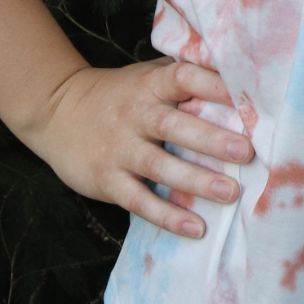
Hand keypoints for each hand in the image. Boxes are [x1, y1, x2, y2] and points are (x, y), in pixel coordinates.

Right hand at [26, 58, 251, 238]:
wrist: (56, 110)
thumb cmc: (119, 94)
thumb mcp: (146, 76)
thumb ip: (183, 77)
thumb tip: (239, 76)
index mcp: (150, 85)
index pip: (183, 77)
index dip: (214, 85)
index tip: (247, 97)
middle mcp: (136, 115)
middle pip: (175, 126)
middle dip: (211, 140)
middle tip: (247, 152)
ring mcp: (119, 149)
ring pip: (159, 166)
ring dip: (195, 181)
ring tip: (230, 192)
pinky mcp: (106, 179)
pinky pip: (139, 200)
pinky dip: (167, 215)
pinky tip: (195, 228)